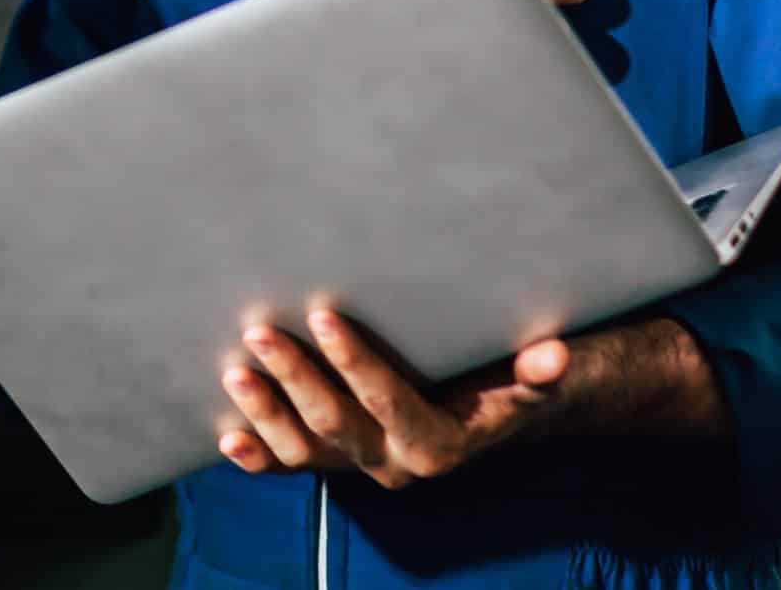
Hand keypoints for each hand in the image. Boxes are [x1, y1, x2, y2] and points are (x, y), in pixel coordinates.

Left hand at [219, 312, 568, 489]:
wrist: (512, 408)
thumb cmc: (521, 378)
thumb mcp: (543, 376)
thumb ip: (541, 373)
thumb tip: (552, 357)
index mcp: (440, 442)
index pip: (389, 401)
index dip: (356, 363)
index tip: (324, 317)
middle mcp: (396, 461)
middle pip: (335, 423)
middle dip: (295, 377)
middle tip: (260, 331)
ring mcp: (363, 462)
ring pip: (305, 450)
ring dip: (265, 415)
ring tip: (233, 374)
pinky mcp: (340, 456)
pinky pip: (293, 463)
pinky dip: (259, 455)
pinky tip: (228, 439)